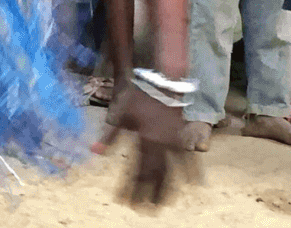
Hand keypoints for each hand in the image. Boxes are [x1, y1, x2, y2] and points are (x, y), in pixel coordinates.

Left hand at [92, 87, 192, 206]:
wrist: (162, 82)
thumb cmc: (139, 97)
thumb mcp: (120, 115)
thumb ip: (110, 136)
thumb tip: (94, 151)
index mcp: (144, 141)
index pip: (136, 171)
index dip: (130, 187)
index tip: (123, 200)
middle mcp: (161, 145)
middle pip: (154, 176)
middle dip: (147, 193)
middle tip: (142, 209)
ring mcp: (174, 143)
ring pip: (172, 171)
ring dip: (167, 189)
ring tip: (162, 204)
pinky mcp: (182, 138)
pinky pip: (189, 158)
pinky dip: (192, 172)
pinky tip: (195, 184)